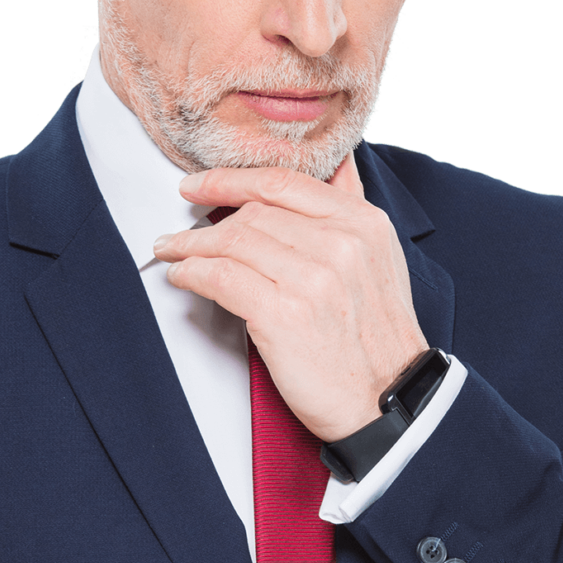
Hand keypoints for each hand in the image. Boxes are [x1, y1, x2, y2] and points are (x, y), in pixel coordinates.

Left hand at [153, 152, 428, 441]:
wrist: (388, 401)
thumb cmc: (376, 336)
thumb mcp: (379, 256)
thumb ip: (350, 205)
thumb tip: (335, 161)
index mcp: (362, 222)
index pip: (283, 182)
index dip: (231, 180)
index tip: (199, 184)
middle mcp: (340, 243)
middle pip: (252, 213)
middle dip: (206, 221)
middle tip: (180, 231)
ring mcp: (312, 278)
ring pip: (231, 242)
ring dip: (191, 246)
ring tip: (174, 251)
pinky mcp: (283, 314)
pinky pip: (221, 278)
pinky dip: (193, 273)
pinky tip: (183, 276)